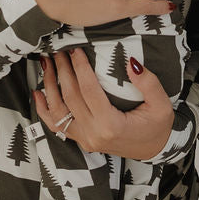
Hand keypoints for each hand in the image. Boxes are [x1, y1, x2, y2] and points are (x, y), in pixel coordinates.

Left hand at [34, 48, 175, 159]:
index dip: (79, 68)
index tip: (75, 50)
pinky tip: (37, 93)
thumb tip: (130, 62)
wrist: (154, 149)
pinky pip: (57, 125)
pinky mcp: (81, 140)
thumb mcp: (161, 105)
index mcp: (112, 125)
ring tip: (47, 64)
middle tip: (58, 51)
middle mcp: (94, 134)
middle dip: (62, 71)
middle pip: (70, 97)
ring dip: (50, 85)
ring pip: (58, 111)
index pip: (89, 90)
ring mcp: (85, 139)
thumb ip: (148, 83)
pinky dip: (44, 110)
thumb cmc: (157, 127)